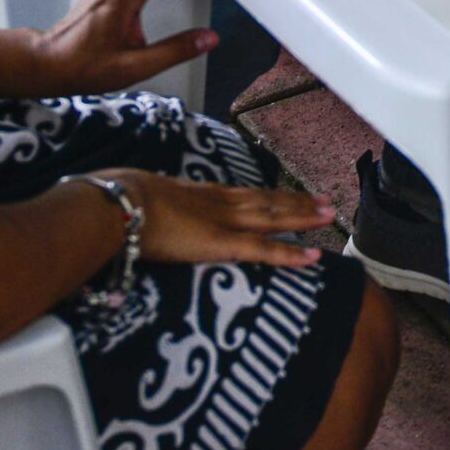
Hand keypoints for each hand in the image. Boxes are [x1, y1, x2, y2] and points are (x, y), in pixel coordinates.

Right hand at [97, 169, 333, 269]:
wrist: (120, 204)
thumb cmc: (121, 205)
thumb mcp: (143, 202)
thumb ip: (154, 211)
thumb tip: (145, 218)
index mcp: (202, 194)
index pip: (246, 194)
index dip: (270, 195)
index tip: (288, 193)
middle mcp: (221, 203)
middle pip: (268, 201)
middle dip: (298, 201)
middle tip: (326, 200)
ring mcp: (225, 222)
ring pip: (275, 218)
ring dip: (304, 217)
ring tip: (329, 216)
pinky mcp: (223, 243)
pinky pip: (265, 250)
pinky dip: (291, 253)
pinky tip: (313, 256)